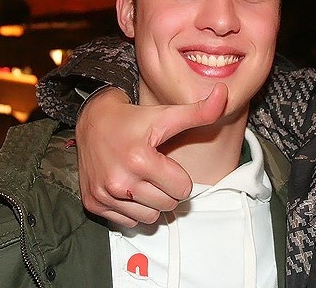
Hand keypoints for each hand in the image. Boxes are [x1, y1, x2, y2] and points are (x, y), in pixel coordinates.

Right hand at [75, 84, 227, 226]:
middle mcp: (119, 180)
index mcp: (140, 159)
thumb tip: (223, 93)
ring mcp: (104, 194)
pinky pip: (127, 221)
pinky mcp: (93, 203)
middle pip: (167, 205)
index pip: (182, 189)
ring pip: (149, 217)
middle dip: (167, 190)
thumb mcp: (167, 115)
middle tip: (156, 171)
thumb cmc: (134, 119)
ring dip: (150, 202)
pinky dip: (131, 209)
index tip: (167, 163)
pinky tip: (127, 187)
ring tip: (142, 179)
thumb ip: (199, 111)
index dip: (179, 176)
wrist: (93, 121)